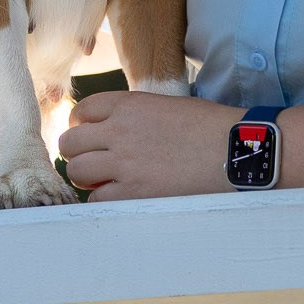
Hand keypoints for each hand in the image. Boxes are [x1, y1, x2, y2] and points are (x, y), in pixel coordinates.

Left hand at [55, 90, 242, 201]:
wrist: (234, 151)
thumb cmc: (209, 127)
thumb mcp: (166, 106)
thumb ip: (134, 115)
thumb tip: (112, 129)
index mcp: (129, 104)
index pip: (82, 110)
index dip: (80, 125)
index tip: (87, 135)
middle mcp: (119, 131)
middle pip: (70, 142)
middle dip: (76, 152)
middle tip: (90, 160)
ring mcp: (124, 163)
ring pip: (77, 171)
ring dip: (86, 176)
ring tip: (103, 180)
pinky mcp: (133, 192)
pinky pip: (97, 198)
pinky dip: (104, 198)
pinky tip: (120, 195)